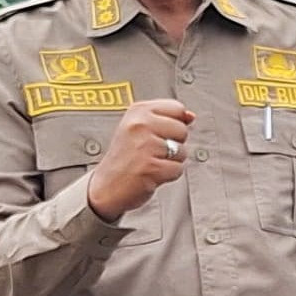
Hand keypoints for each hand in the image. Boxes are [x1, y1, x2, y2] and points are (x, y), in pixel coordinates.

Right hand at [84, 98, 196, 218]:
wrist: (105, 187)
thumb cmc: (122, 159)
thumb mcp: (138, 129)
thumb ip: (166, 118)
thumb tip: (190, 115)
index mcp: (137, 111)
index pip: (177, 108)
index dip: (175, 124)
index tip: (161, 133)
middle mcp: (140, 125)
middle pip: (182, 130)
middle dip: (174, 144)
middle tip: (153, 151)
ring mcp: (145, 146)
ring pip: (182, 151)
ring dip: (171, 161)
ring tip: (151, 162)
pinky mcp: (151, 167)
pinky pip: (178, 169)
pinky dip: (168, 175)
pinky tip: (152, 173)